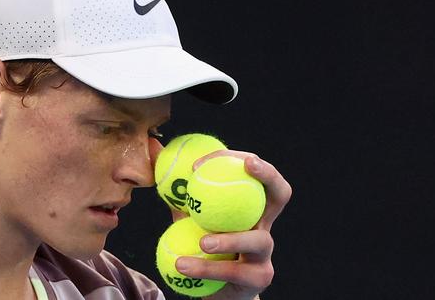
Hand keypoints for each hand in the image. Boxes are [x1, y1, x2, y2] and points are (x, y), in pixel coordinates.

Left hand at [171, 150, 291, 299]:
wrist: (211, 292)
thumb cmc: (200, 249)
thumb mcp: (187, 217)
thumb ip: (176, 191)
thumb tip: (154, 150)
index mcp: (249, 206)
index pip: (254, 172)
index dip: (239, 159)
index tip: (202, 163)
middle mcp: (263, 223)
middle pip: (281, 192)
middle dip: (268, 175)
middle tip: (247, 166)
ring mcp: (265, 252)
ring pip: (256, 239)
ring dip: (229, 240)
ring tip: (203, 243)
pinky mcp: (258, 278)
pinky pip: (233, 272)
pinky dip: (206, 269)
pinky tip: (182, 266)